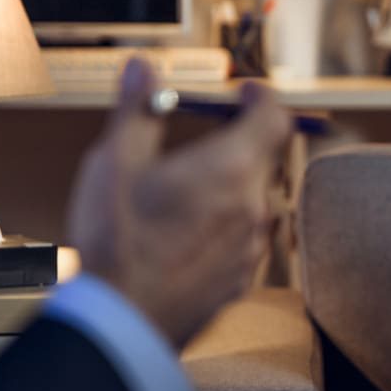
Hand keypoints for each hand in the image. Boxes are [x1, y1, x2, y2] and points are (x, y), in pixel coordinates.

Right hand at [67, 58, 291, 347]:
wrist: (119, 323)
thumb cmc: (115, 240)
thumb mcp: (114, 162)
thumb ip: (136, 110)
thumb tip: (142, 66)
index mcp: (231, 168)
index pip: (275, 118)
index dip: (262, 98)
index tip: (244, 92)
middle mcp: (254, 207)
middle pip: (265, 159)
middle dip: (241, 141)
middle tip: (207, 137)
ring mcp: (251, 248)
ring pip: (257, 202)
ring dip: (235, 187)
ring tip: (193, 189)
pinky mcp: (241, 280)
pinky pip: (246, 240)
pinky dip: (228, 226)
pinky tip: (189, 234)